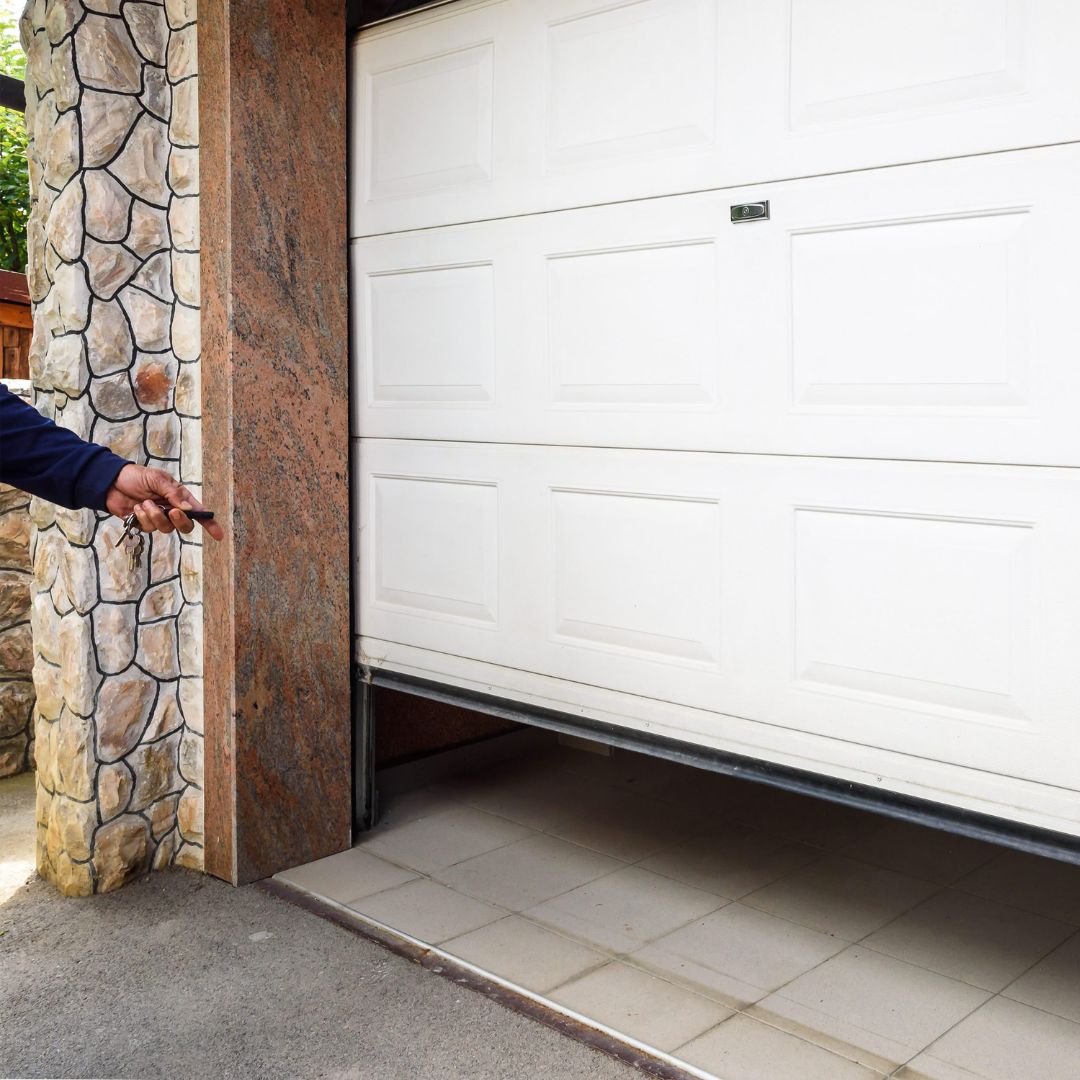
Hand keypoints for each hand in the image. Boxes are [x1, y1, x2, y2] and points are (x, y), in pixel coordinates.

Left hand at [104, 464, 224, 540]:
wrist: (111, 482)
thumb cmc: (137, 476)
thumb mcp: (157, 479)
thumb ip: (172, 493)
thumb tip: (187, 508)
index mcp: (180, 497)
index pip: (198, 513)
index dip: (210, 524)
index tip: (218, 535)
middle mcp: (172, 510)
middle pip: (185, 526)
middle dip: (180, 521)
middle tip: (171, 512)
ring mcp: (158, 518)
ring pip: (166, 528)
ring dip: (155, 516)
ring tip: (144, 503)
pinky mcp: (144, 524)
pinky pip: (149, 528)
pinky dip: (142, 517)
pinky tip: (136, 508)